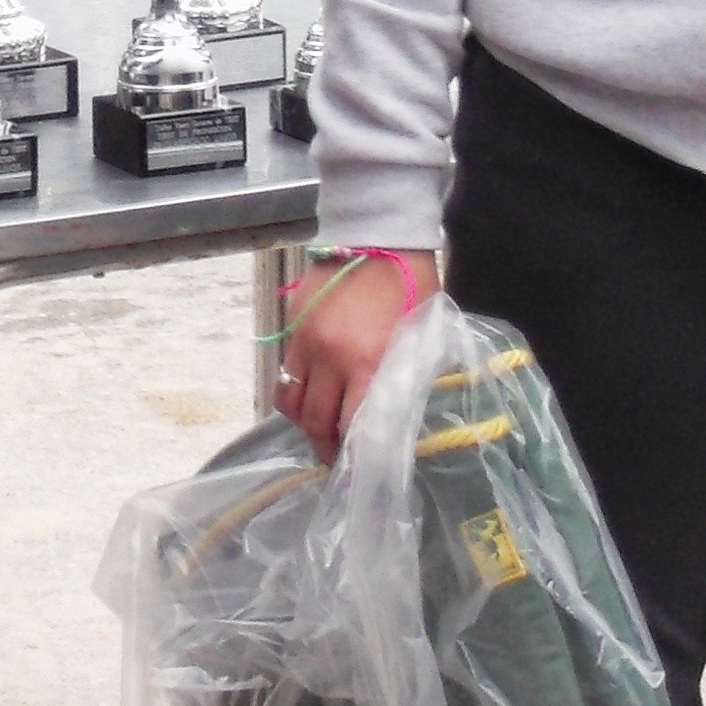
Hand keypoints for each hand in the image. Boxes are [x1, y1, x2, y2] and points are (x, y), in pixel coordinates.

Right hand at [275, 251, 427, 457]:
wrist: (378, 236)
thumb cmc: (411, 287)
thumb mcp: (420, 336)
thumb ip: (405, 376)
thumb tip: (395, 416)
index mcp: (369, 362)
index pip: (354, 424)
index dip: (352, 453)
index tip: (354, 468)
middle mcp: (332, 357)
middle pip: (316, 419)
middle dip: (324, 444)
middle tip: (333, 457)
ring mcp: (307, 341)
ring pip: (293, 399)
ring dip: (304, 420)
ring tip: (316, 428)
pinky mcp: (292, 326)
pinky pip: (285, 372)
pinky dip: (294, 391)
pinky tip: (308, 395)